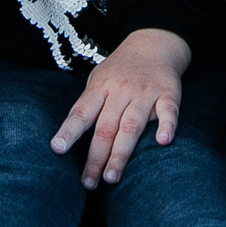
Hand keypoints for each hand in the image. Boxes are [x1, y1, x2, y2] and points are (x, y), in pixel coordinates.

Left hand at [49, 27, 191, 185]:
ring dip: (121, 153)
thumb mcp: (98, 80)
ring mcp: (145, 92)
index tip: (57, 149)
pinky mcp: (168, 94)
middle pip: (106, 126)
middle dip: (96, 156)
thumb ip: (88, 106)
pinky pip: (169, 111)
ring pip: (132, 125)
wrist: (153, 44)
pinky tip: (163, 141)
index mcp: (101, 88)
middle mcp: (121, 90)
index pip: (82, 112)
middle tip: (88, 182)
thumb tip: (68, 139)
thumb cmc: (120, 70)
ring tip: (111, 177)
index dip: (69, 131)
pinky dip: (166, 125)